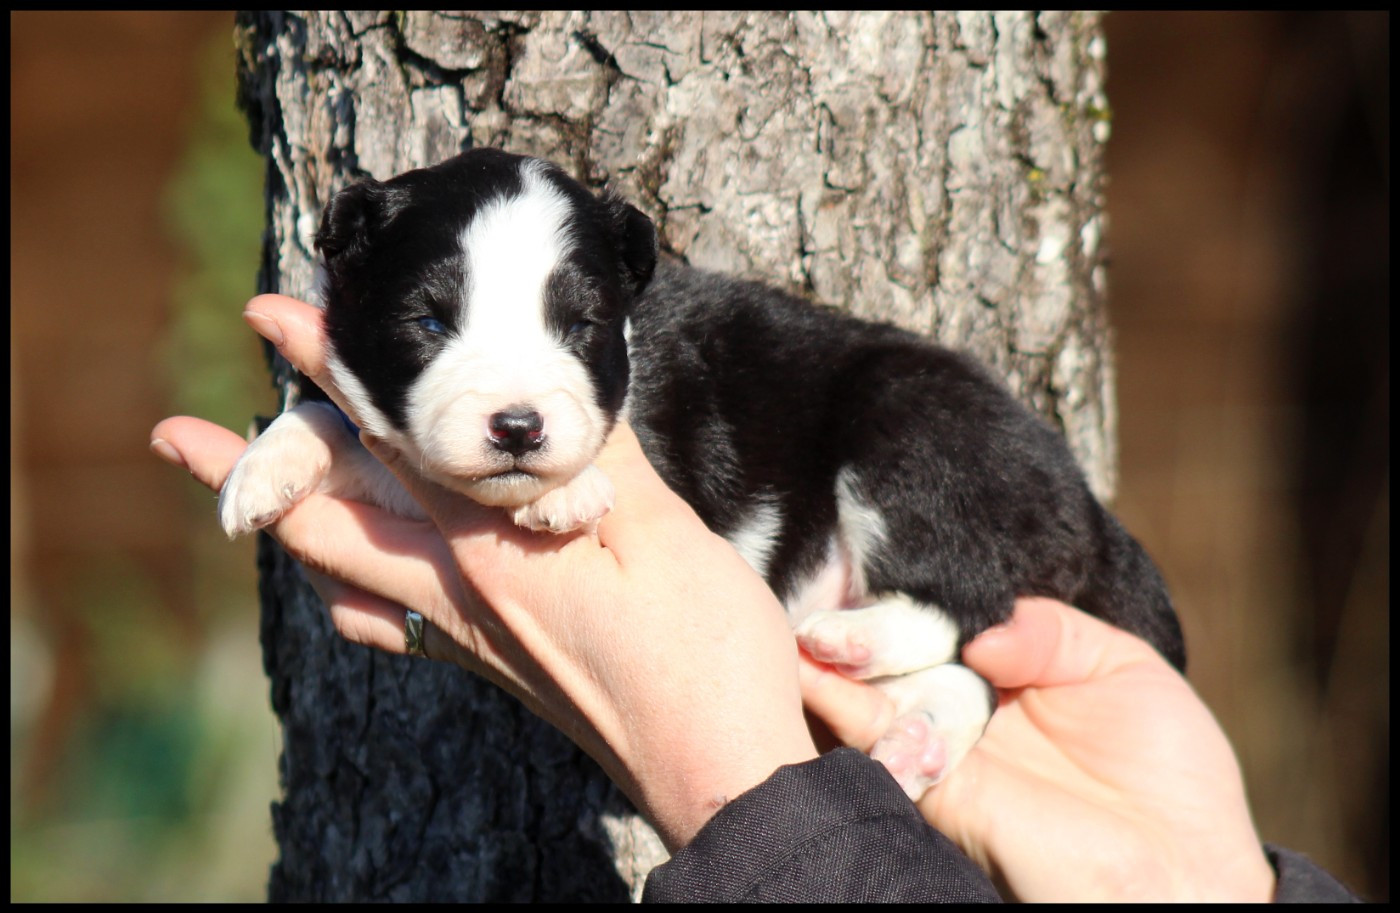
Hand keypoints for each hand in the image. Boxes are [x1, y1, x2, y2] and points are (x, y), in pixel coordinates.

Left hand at [151, 295, 817, 851]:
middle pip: (327, 520)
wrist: (717, 771)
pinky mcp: (492, 670)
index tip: (275, 315)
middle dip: (254, 464)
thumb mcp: (664, 536)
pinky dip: (347, 592)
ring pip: (342, 579)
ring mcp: (469, 642)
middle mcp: (460, 598)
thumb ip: (600, 460)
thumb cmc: (703, 659)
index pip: (393, 442)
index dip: (332, 372)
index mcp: (494, 553)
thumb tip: (553, 395)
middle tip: (178, 433)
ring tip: (243, 498)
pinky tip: (348, 583)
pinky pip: (387, 629)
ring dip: (286, 528)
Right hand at [801, 597, 1276, 901]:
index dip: (911, 596)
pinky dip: (835, 703)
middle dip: (858, 626)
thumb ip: (1048, 629)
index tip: (869, 557)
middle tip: (818, 595)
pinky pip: (879, 740)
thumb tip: (979, 634)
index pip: (945, 625)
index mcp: (1007, 676)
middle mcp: (969, 709)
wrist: (1187, 865)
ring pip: (873, 693)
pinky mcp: (941, 787)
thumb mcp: (1120, 665)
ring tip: (798, 625)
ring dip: (832, 659)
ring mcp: (950, 748)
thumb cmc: (1170, 770)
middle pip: (899, 654)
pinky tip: (803, 668)